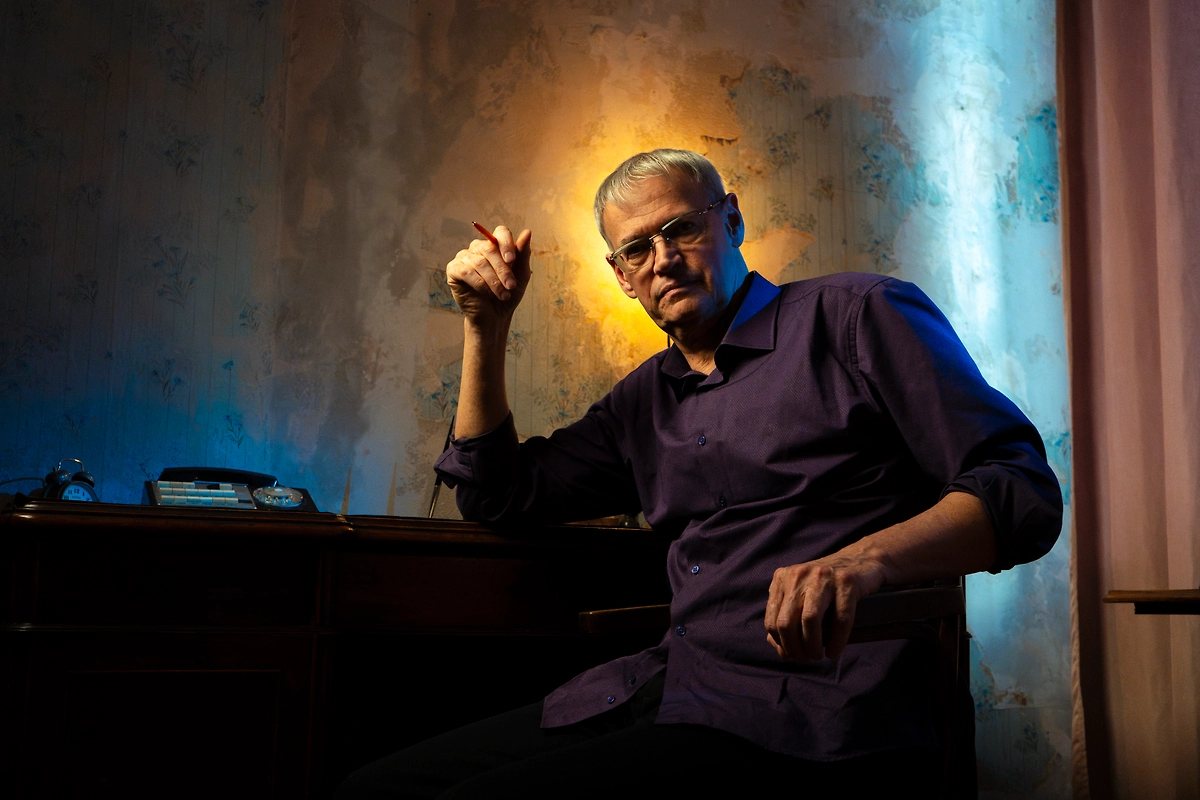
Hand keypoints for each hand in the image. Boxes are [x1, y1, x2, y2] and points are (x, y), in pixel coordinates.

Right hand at [446, 225, 531, 325]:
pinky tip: (486, 293)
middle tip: (511, 286)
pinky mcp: (453, 270)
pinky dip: (479, 284)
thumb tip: (527, 232)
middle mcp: (478, 248)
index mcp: (495, 245)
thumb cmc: (508, 293)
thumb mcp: (521, 275)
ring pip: (479, 262)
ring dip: (493, 281)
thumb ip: (523, 254)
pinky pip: (466, 272)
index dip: (506, 244)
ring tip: (503, 295)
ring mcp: (464, 257)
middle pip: (489, 248)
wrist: (495, 316)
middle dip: (503, 269)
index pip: (500, 232)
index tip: (512, 260)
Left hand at [764, 549, 886, 662]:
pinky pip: (840, 619)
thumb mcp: (800, 596)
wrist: (860, 561)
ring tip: (818, 656)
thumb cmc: (827, 586)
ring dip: (813, 646)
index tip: (793, 655)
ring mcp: (823, 576)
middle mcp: (799, 575)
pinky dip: (836, 641)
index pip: (772, 620)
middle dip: (795, 648)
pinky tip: (833, 651)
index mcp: (782, 578)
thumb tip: (782, 652)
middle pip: (787, 622)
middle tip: (806, 659)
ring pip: (810, 620)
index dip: (781, 644)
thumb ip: (785, 620)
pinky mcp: (847, 582)